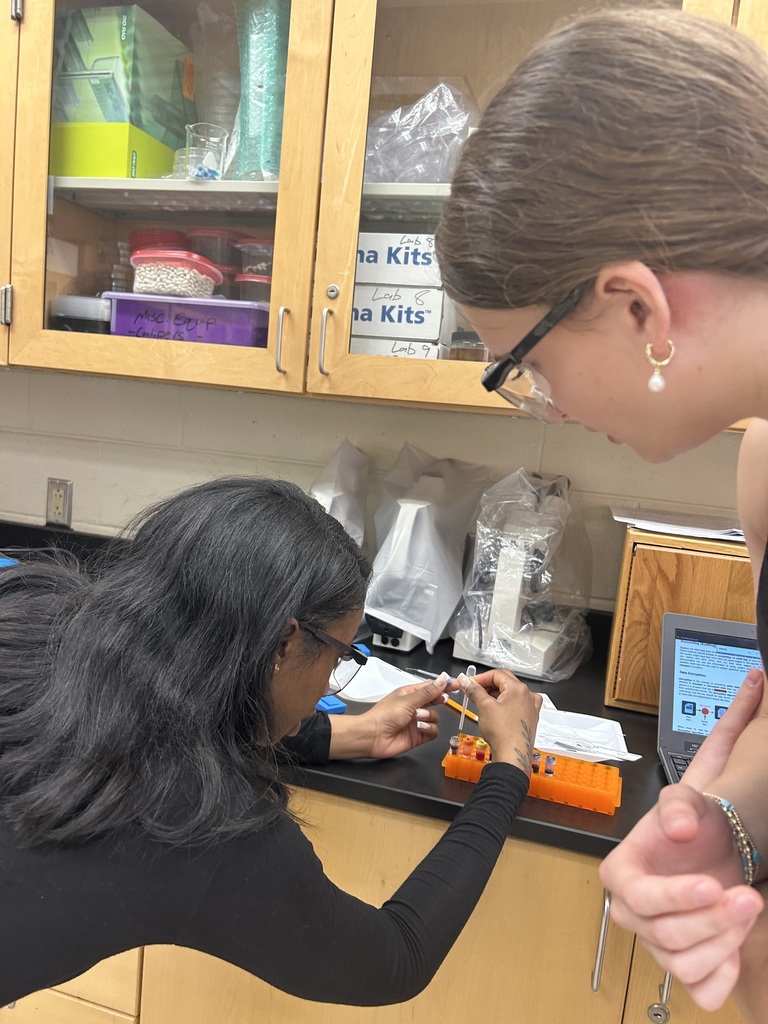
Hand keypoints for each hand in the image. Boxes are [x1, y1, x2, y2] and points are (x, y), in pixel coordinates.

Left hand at [328, 675, 455, 759]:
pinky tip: (420, 728)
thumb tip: (442, 679)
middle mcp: (415, 706)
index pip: (431, 686)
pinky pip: (433, 731)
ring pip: (436, 717)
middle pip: (435, 701)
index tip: (457, 683)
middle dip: (439, 701)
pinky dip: (429, 729)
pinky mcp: (419, 735)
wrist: (373, 737)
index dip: (444, 684)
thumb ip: (428, 692)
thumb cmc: (384, 715)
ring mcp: (417, 721)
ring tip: (418, 718)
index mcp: (410, 693)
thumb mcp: (408, 700)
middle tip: (442, 700)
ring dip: (429, 717)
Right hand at [456, 668, 541, 775]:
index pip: (497, 674)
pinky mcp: (529, 718)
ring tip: (482, 704)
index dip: (480, 678)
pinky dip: (504, 705)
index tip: (469, 684)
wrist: (513, 756)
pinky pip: (516, 705)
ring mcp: (531, 707)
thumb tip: (467, 681)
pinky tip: (496, 712)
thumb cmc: (503, 734)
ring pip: (510, 694)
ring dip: (495, 695)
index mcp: (519, 689)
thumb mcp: (484, 707)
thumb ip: (474, 690)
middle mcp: (528, 696)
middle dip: (487, 685)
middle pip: (504, 682)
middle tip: (473, 691)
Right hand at [599, 668, 765, 1010]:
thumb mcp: (690, 798)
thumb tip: (679, 826)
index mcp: (621, 872)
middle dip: (712, 919)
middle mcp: (632, 911)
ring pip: (684, 963)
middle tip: (748, 894)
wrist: (720, 848)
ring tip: (750, 905)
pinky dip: (721, 974)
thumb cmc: (697, 823)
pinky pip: (699, 989)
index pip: (637, 896)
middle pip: (665, 934)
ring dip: (724, 940)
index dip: (673, 896)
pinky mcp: (684, 966)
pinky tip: (736, 948)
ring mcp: (657, 942)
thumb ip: (681, 804)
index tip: (711, 884)